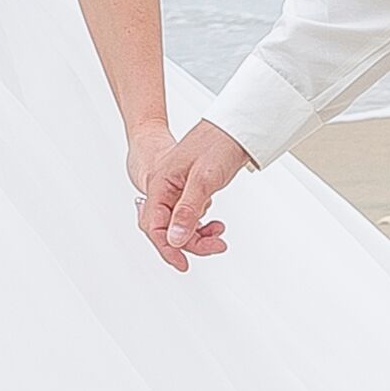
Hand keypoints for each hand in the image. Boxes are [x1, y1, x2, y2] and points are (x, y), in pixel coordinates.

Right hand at [139, 121, 253, 271]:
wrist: (235, 127)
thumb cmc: (217, 143)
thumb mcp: (203, 179)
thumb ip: (187, 211)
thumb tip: (174, 238)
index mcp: (160, 183)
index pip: (155, 226)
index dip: (167, 248)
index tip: (182, 263)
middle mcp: (165, 187)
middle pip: (167, 228)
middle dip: (189, 242)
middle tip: (214, 246)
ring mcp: (177, 188)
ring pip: (179, 224)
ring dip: (197, 235)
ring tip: (218, 235)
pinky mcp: (190, 189)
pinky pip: (189, 215)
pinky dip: (201, 224)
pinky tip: (214, 225)